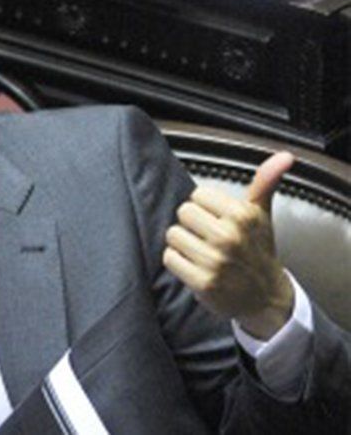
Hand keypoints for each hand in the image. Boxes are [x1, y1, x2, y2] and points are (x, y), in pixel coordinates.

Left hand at [163, 152, 294, 339]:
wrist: (265, 297)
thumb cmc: (258, 251)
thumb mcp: (262, 215)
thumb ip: (265, 182)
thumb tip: (284, 156)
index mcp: (242, 215)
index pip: (198, 195)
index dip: (205, 208)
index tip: (217, 220)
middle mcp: (229, 236)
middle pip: (183, 212)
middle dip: (192, 225)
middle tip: (207, 237)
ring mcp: (215, 260)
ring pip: (173, 235)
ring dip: (183, 244)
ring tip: (201, 252)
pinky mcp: (202, 281)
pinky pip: (169, 258)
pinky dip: (178, 263)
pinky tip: (195, 267)